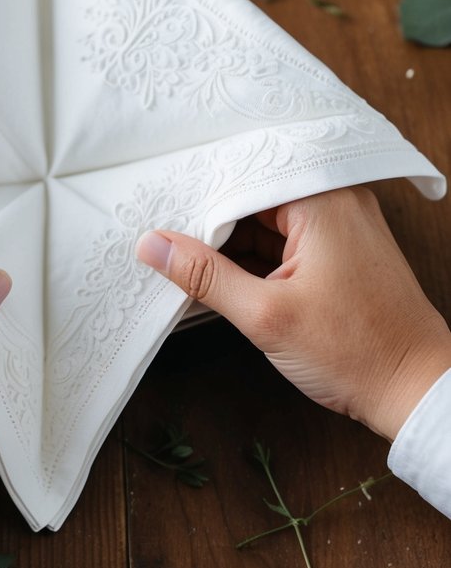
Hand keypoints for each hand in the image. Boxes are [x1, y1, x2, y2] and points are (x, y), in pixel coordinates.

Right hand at [136, 187, 450, 440]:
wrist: (416, 390)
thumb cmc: (355, 353)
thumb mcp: (265, 315)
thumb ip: (205, 276)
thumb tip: (151, 244)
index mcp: (321, 200)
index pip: (242, 177)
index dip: (197, 193)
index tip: (156, 206)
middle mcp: (335, 200)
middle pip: (253, 196)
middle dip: (210, 219)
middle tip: (162, 233)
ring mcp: (340, 225)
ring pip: (266, 219)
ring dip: (231, 242)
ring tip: (184, 259)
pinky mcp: (340, 249)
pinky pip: (285, 239)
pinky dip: (255, 256)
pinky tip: (222, 276)